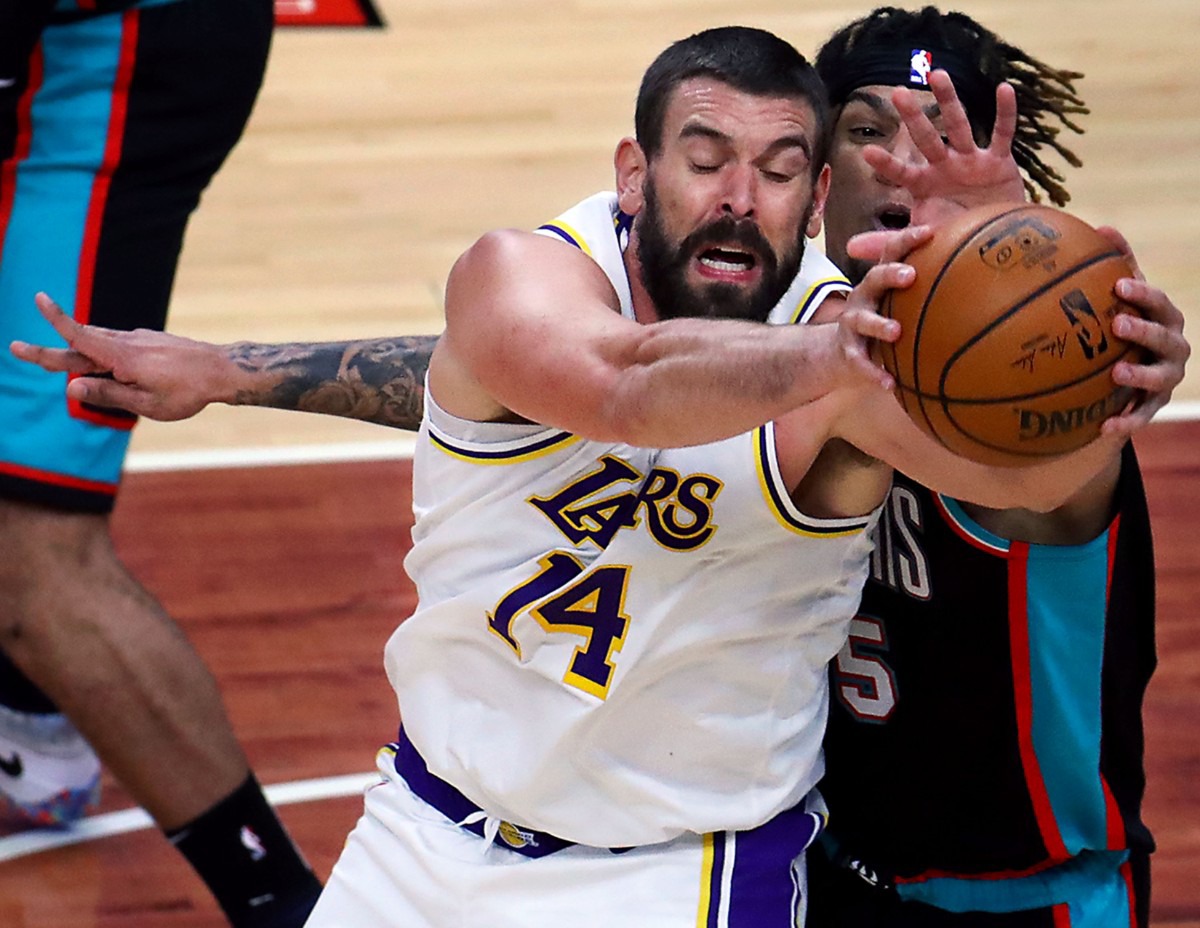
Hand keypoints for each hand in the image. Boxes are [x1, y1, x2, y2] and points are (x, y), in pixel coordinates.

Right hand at [10, 293, 233, 420]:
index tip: (39, 297)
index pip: (81, 337)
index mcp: (123, 358)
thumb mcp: (147, 404)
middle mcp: (127, 343)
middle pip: (81, 347)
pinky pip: (118, 348)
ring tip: (59, 364)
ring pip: (99, 346)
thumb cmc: (187, 393)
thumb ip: (108, 395)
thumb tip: (70, 388)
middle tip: (16, 349)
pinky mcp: (149, 342)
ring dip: (79, 355)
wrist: (222, 372)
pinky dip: (105, 357)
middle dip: (49, 352)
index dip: (57, 319)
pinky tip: (113, 370)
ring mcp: (139, 340)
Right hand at [828, 224, 935, 389]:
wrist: (843, 354)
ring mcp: (852, 324)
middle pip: (874, 278)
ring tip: (896, 332)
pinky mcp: (848, 352)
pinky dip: (873, 373)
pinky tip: (889, 384)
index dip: (908, 239)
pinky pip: (859, 362)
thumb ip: (929, 289)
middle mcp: (863, 296)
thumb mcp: (900, 301)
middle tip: (911, 276)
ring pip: (861, 320)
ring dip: (878, 324)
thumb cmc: (883, 320)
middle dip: (890, 274)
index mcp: (880, 280)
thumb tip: (981, 272)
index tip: (931, 232)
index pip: (891, 251)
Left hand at [864, 70, 1025, 226]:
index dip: (886, 163)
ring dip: (949, 100)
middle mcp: (944, 167)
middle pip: (926, 138)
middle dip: (912, 117)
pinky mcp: (999, 162)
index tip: (867, 151)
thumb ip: (888, 242)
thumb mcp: (920, 240)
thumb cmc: (953, 238)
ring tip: (938, 73)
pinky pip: (1002, 134)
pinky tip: (1004, 89)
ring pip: (958, 126)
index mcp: (923, 185)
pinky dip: (1005, 113)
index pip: (901, 172)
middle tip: (897, 93)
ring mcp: (971, 161)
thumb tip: (851, 249)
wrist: (994, 242)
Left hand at [1095, 228, 1189, 435]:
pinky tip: (1104, 428)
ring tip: (1116, 373)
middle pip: (1165, 337)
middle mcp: (1173, 347)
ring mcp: (1167, 378)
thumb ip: (1115, 265)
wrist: (1131, 373)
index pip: (1159, 302)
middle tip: (1117, 324)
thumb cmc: (1124, 325)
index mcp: (1164, 318)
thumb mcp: (1121, 298)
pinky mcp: (1153, 406)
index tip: (1120, 283)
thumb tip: (1102, 228)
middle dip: (1144, 330)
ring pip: (1160, 377)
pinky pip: (1142, 416)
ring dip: (1140, 374)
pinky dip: (1125, 422)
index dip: (1143, 293)